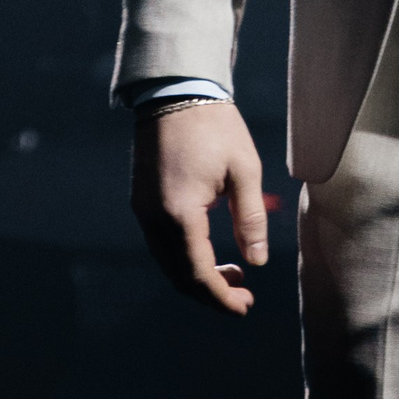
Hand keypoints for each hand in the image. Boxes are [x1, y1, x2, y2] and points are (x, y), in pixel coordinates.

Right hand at [130, 101, 268, 314]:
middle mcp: (154, 218)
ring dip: (197, 275)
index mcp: (181, 213)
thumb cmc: (215, 126)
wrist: (176, 91)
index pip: (198, 274)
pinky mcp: (141, 201)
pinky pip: (160, 244)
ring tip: (233, 272)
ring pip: (167, 262)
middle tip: (243, 294)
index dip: (222, 298)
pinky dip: (184, 257)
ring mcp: (143, 210)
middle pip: (179, 276)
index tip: (245, 307)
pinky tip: (209, 249)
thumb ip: (250, 219)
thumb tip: (257, 262)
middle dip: (210, 292)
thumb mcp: (244, 170)